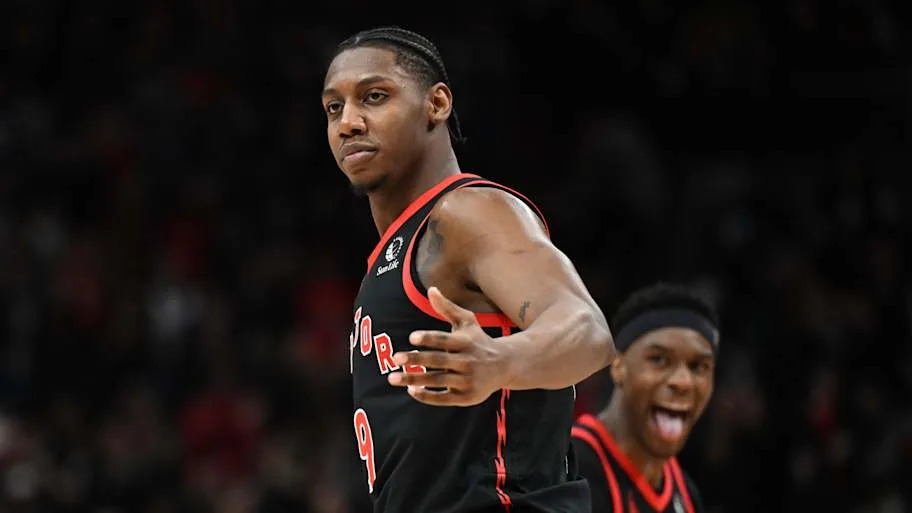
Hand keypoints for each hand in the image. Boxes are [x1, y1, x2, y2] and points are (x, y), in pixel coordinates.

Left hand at [387, 287, 512, 405]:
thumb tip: (431, 289)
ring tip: (393, 378)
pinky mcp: (466, 397)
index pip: (444, 340)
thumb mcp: (467, 322)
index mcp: (465, 342)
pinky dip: (426, 395)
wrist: (506, 365)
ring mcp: (467, 380)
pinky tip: (411, 390)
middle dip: (416, 360)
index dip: (428, 338)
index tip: (411, 338)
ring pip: (438, 380)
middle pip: (439, 361)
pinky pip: (443, 398)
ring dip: (414, 379)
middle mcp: (467, 361)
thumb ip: (447, 308)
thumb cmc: (479, 340)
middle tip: (395, 358)